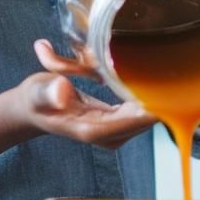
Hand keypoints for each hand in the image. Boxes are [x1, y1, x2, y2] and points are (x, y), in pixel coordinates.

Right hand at [19, 41, 155, 148]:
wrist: (34, 109)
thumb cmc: (37, 98)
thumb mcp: (37, 91)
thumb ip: (48, 92)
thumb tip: (61, 91)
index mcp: (92, 129)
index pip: (134, 121)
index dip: (154, 103)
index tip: (166, 79)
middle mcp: (107, 135)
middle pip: (147, 119)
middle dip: (159, 94)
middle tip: (166, 65)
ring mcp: (115, 132)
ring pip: (148, 115)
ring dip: (155, 93)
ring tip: (157, 66)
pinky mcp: (118, 123)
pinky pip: (142, 111)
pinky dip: (148, 94)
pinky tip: (149, 76)